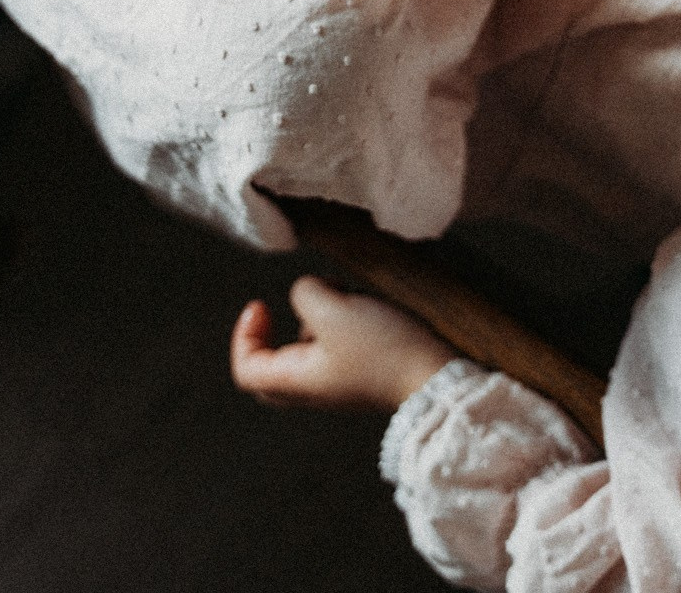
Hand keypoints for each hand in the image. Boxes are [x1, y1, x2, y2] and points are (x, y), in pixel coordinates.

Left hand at [231, 274, 453, 411]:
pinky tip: (361, 305)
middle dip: (273, 333)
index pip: (247, 371)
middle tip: (278, 309)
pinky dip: (338, 321)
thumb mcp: (333, 310)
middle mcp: (315, 388)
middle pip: (272, 367)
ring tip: (341, 294)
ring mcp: (340, 384)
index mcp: (298, 380)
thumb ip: (306, 293)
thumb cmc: (383, 350)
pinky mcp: (364, 374)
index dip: (244, 336)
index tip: (260, 304)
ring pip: (306, 350)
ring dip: (314, 317)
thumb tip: (307, 292)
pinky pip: (334, 347)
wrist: (436, 376)